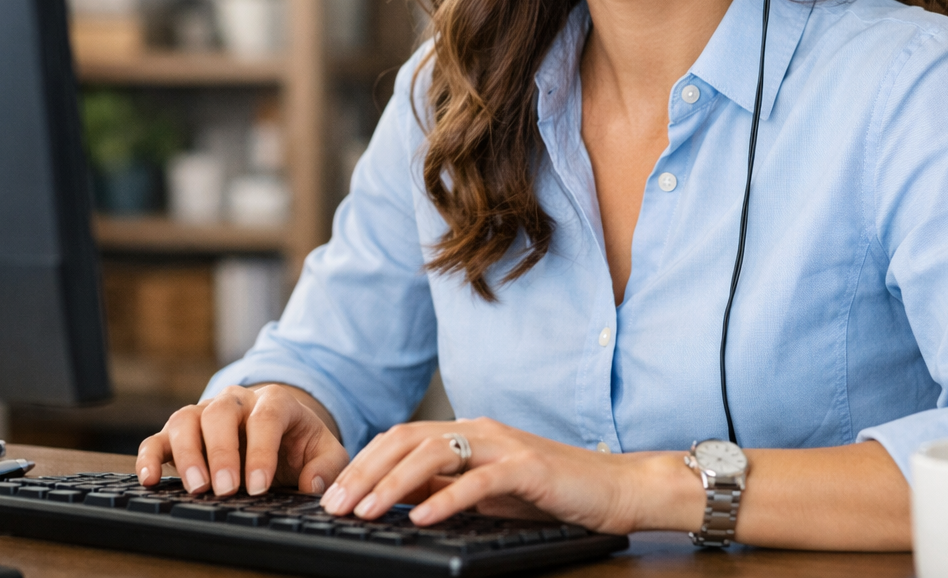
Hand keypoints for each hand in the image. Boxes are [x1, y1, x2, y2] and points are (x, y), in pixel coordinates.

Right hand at [136, 384, 347, 497]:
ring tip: (197, 489)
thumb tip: (312, 485)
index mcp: (274, 401)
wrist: (277, 432)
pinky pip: (158, 439)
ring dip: (187, 455)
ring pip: (186, 420)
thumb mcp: (324, 451)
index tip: (259, 485)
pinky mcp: (179, 433)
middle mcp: (236, 402)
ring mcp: (204, 414)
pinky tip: (150, 480)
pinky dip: (149, 457)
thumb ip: (326, 466)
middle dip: (222, 453)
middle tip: (226, 489)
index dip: (261, 451)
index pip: (266, 418)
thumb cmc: (299, 443)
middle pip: (220, 414)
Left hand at [316, 417, 700, 533]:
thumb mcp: (487, 492)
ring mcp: (505, 446)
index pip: (401, 439)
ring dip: (395, 484)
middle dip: (366, 472)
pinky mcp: (529, 468)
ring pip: (436, 453)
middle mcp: (481, 431)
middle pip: (408, 440)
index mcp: (468, 433)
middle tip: (335, 504)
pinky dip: (448, 498)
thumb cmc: (551, 493)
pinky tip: (423, 518)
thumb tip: (396, 500)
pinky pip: (480, 480)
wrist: (615, 488)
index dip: (363, 463)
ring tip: (367, 511)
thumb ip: (447, 488)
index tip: (332, 495)